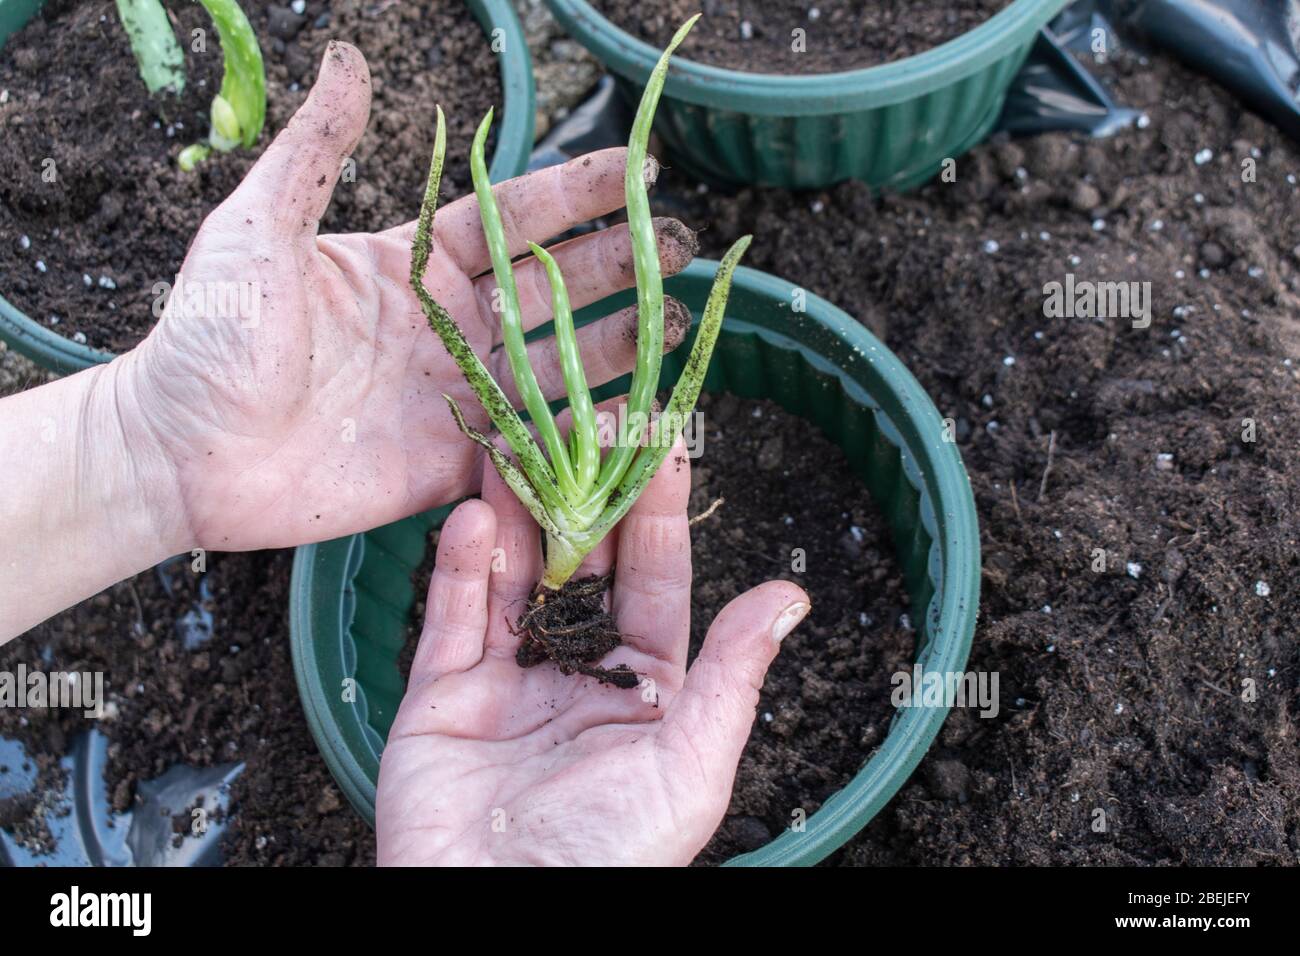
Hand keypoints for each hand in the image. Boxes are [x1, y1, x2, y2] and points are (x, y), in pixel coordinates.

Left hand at [118, 41, 695, 551]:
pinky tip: (638, 416)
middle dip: (617, 264)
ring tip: (681, 322)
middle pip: (551, 289)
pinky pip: (532, 449)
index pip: (509, 220)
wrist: (181, 455)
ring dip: (619, 345)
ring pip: (556, 368)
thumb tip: (349, 58)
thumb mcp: (258, 229)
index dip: (572, 195)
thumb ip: (316, 152)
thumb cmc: (207, 335)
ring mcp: (453, 398)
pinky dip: (583, 436)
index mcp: (408, 265)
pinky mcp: (452, 465)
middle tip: (682, 242)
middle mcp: (444, 327)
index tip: (634, 168)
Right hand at [375, 436, 810, 865]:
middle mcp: (575, 672)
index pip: (654, 580)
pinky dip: (456, 565)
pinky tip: (469, 513)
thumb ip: (732, 675)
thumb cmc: (611, 858)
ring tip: (520, 441)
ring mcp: (505, 680)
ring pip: (510, 575)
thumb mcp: (690, 765)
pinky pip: (449, 617)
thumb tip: (790, 595)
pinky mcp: (440, 696)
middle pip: (578, 563)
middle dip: (581, 491)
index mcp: (645, 687)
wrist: (499, 917)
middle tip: (584, 418)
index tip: (664, 441)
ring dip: (514, 509)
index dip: (659, 512)